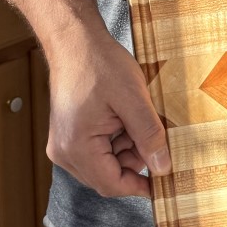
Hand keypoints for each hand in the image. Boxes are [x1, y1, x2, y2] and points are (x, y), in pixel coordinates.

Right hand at [46, 29, 171, 197]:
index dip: (139, 185)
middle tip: (152, 135)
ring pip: (104, 163)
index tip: (163, 181)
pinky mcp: (68, 135)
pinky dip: (115, 140)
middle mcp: (64, 152)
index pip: (111, 185)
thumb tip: (163, 167)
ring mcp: (63, 144)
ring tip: (135, 119)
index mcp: (76, 147)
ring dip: (126, 149)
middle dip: (134, 161)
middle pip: (107, 176)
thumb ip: (149, 136)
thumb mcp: (133, 99)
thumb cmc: (99, 64)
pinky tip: (124, 118)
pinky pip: (96, 150)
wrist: (75, 41)